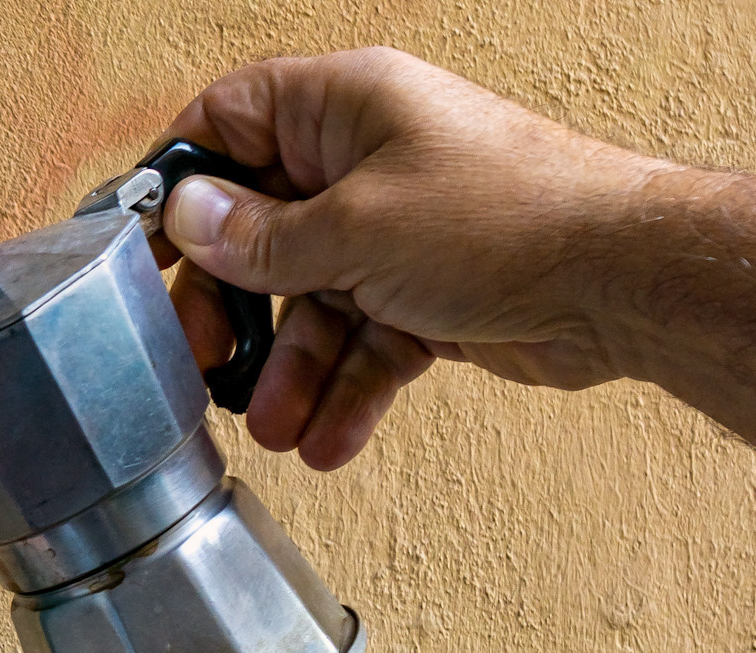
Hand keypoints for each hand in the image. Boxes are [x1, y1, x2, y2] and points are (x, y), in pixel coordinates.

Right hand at [156, 49, 658, 467]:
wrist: (615, 282)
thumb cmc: (508, 217)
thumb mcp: (356, 230)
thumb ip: (263, 238)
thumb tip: (191, 218)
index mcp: (344, 109)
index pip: (230, 122)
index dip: (181, 182)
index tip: (140, 248)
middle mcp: (363, 165)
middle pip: (259, 234)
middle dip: (230, 310)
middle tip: (200, 365)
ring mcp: (393, 234)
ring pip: (310, 308)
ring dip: (290, 374)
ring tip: (274, 428)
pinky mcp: (422, 297)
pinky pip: (361, 347)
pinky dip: (344, 394)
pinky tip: (327, 440)